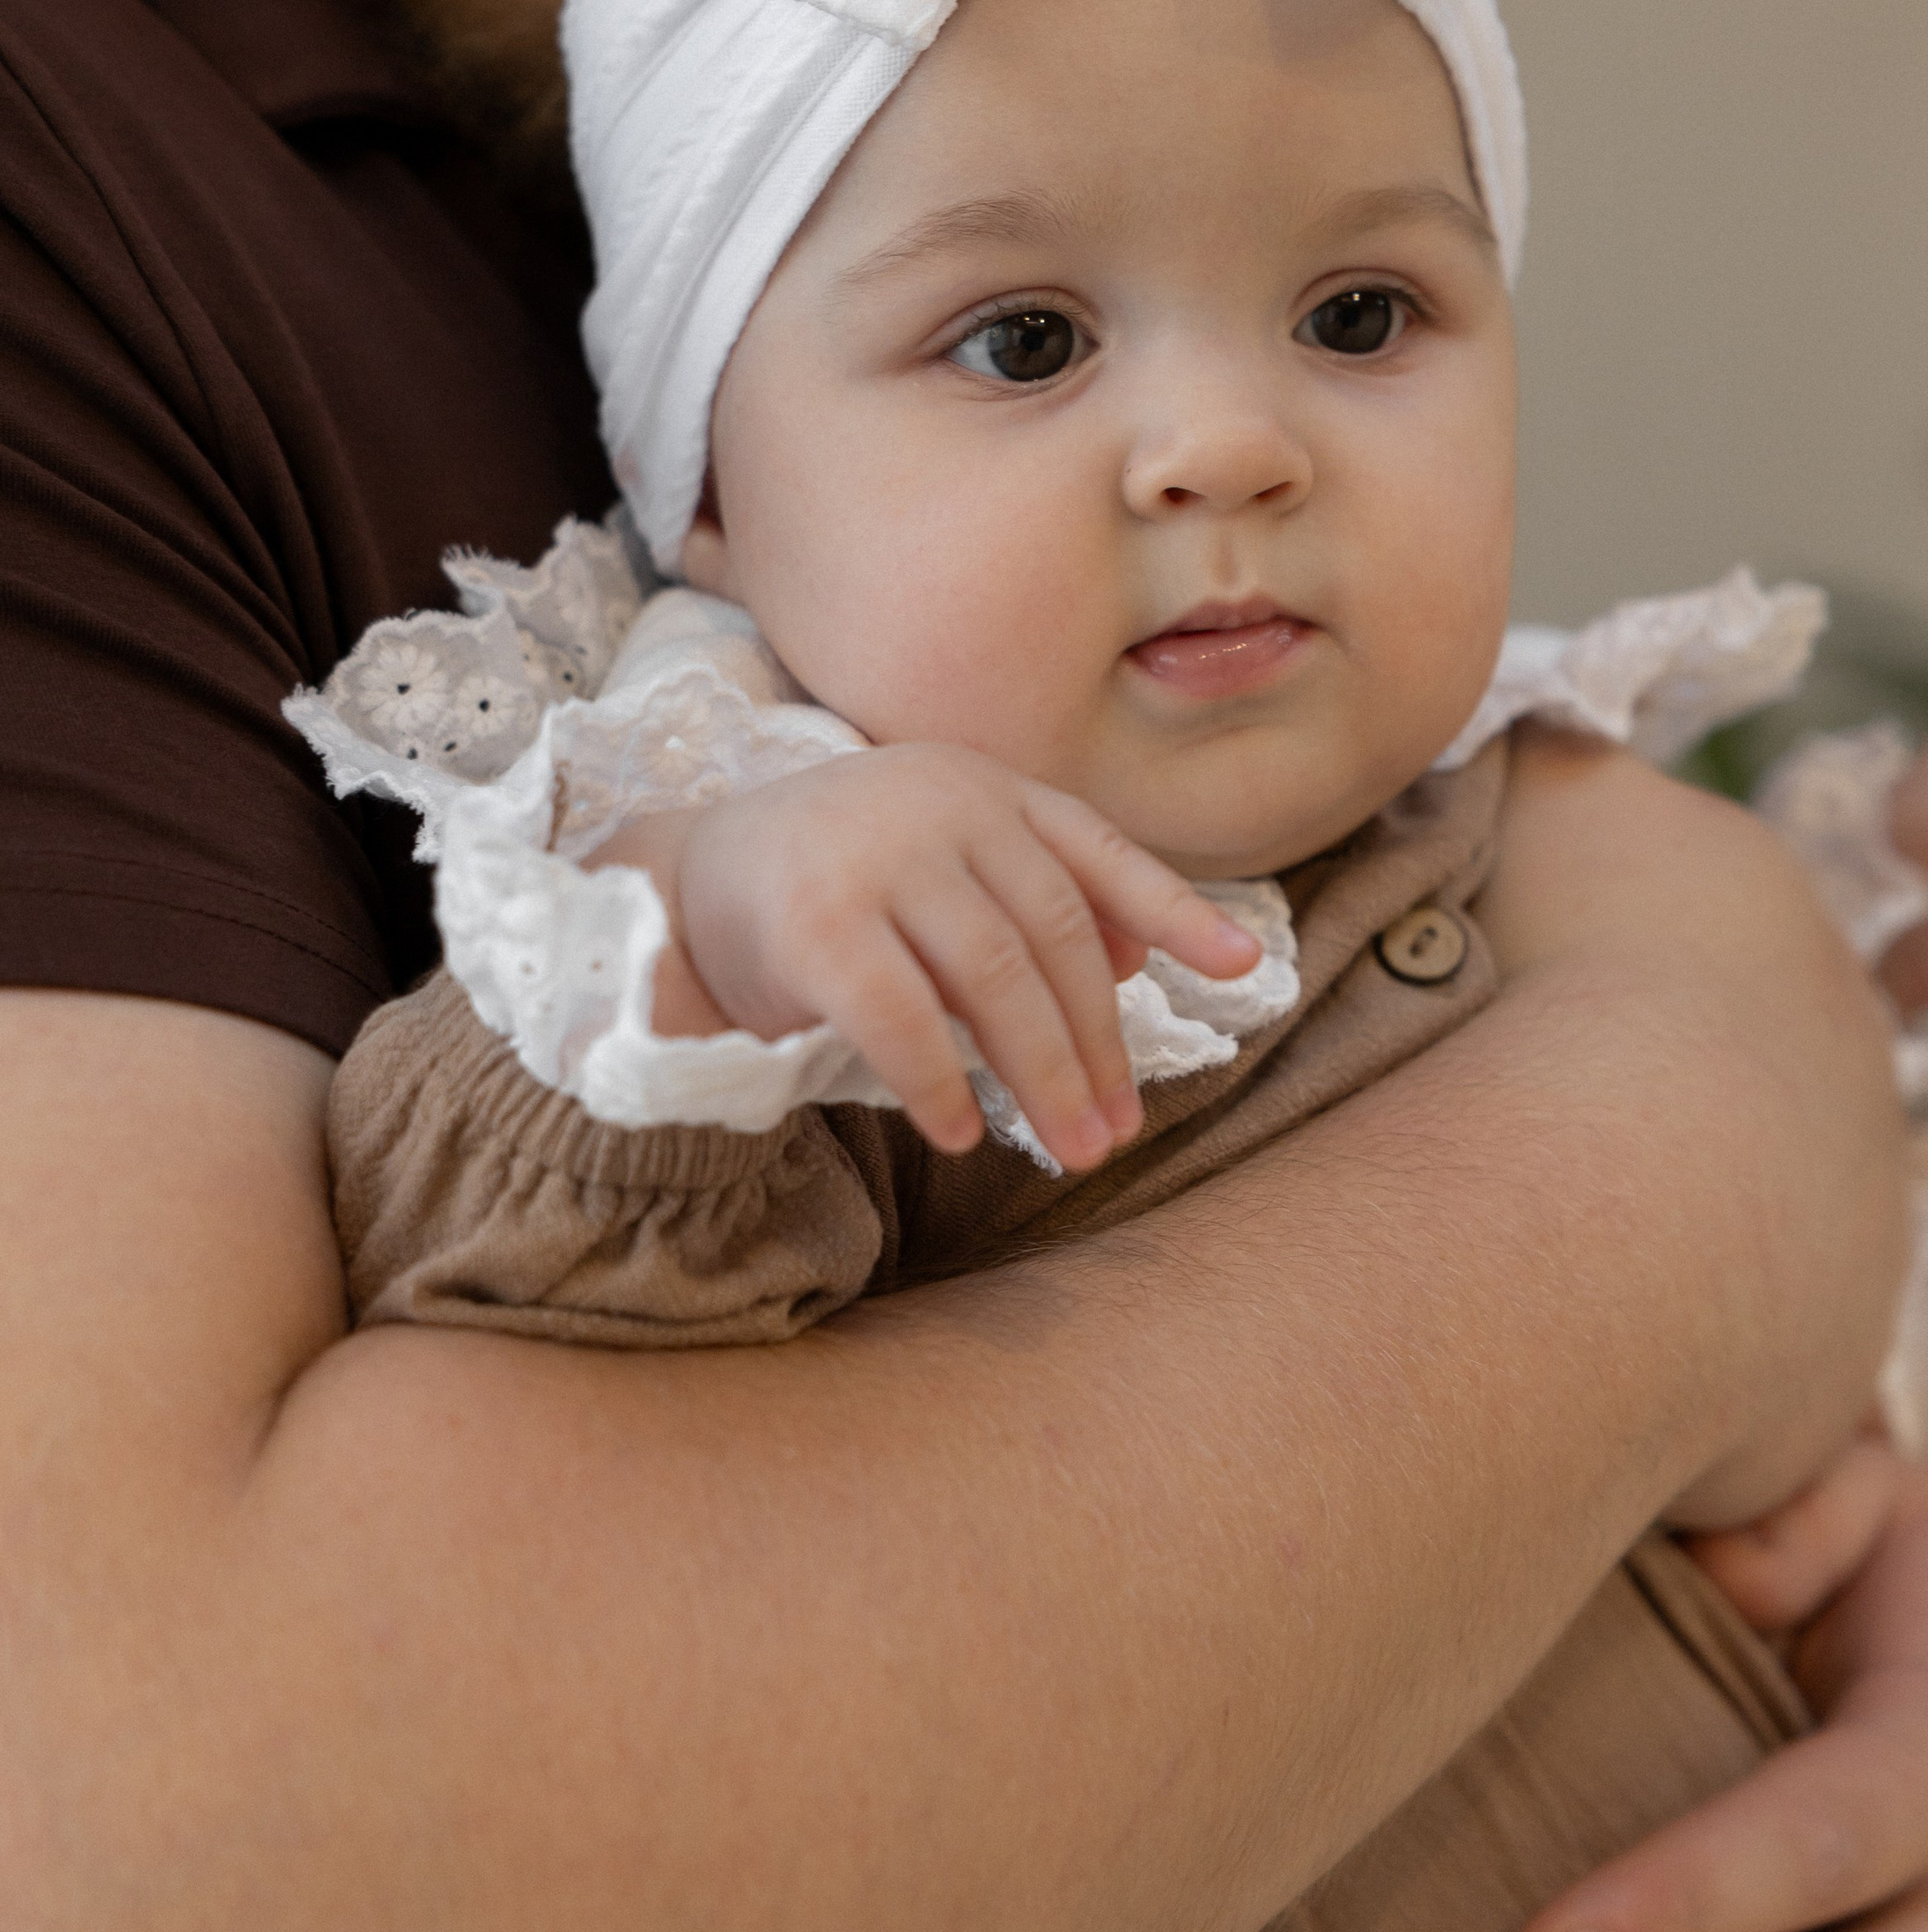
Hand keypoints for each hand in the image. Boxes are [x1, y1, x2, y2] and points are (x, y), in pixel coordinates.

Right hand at [673, 746, 1261, 1166]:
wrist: (681, 882)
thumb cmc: (836, 886)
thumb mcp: (942, 867)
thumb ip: (1034, 895)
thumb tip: (1137, 956)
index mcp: (979, 788)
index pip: (1094, 850)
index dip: (1172, 909)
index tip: (1242, 969)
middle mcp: (936, 805)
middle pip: (1050, 935)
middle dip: (1097, 1040)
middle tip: (1119, 1126)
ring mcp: (872, 856)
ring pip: (991, 977)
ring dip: (1041, 1072)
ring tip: (1071, 1144)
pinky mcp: (811, 921)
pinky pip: (898, 1016)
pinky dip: (939, 1080)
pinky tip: (961, 1132)